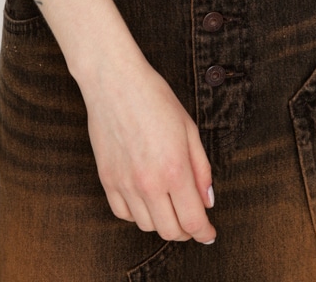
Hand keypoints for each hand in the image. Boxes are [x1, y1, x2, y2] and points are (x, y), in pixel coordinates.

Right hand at [82, 57, 215, 243]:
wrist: (114, 82)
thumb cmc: (154, 98)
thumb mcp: (189, 128)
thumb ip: (201, 168)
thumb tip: (208, 200)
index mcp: (174, 169)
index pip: (193, 220)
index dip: (204, 232)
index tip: (209, 233)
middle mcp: (148, 183)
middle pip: (170, 231)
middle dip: (186, 231)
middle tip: (192, 220)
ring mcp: (125, 184)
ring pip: (147, 225)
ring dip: (162, 221)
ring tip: (169, 203)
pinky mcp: (107, 180)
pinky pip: (123, 213)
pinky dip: (138, 213)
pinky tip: (146, 198)